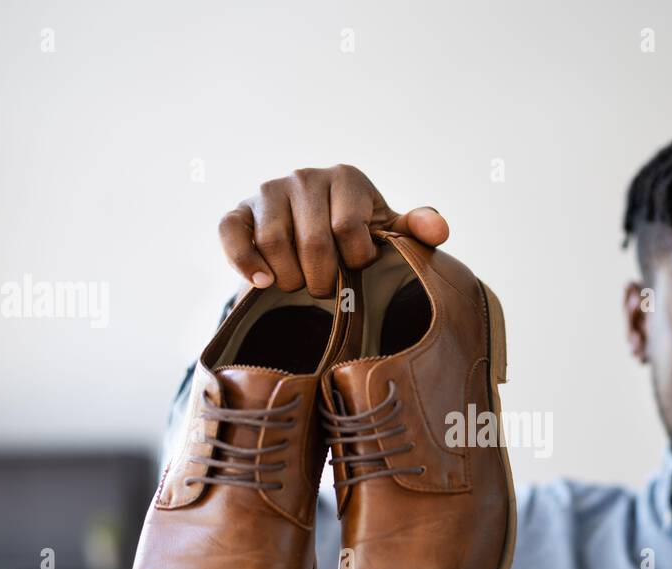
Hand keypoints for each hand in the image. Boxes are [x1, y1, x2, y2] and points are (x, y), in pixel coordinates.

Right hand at [218, 164, 448, 296]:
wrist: (313, 234)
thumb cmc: (358, 235)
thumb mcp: (389, 233)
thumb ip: (415, 231)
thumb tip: (440, 231)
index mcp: (346, 178)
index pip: (349, 230)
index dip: (355, 261)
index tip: (358, 267)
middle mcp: (305, 176)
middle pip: (312, 243)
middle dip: (323, 279)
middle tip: (328, 289)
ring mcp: (268, 191)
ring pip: (273, 244)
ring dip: (289, 278)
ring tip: (300, 285)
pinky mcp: (239, 210)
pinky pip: (231, 233)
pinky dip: (245, 263)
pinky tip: (262, 283)